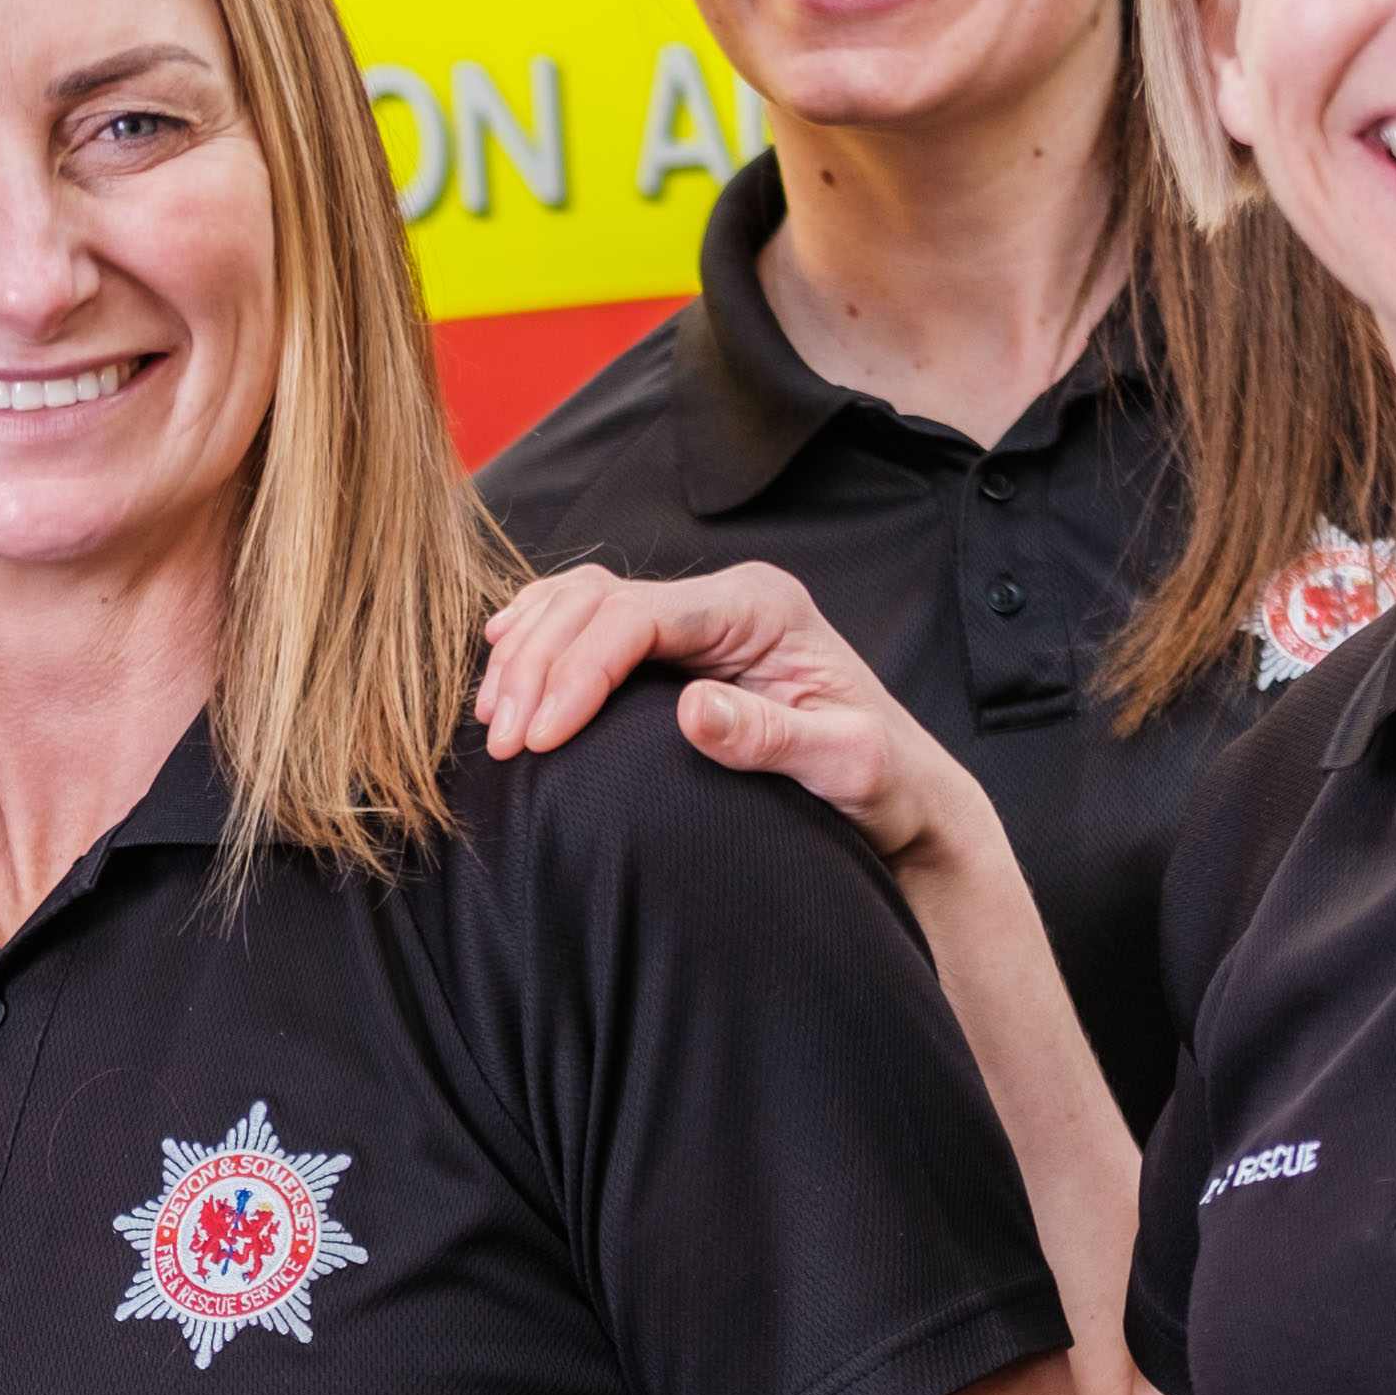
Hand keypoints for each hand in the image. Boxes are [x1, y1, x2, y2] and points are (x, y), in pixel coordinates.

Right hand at [474, 564, 989, 871]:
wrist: (900, 796)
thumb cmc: (879, 786)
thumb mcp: (842, 765)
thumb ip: (771, 736)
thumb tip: (693, 709)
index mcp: (760, 608)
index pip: (638, 617)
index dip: (577, 671)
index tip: (540, 739)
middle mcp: (725, 598)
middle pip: (597, 602)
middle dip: (538, 667)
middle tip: (505, 743)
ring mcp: (698, 616)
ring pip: (582, 601)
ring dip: (527, 655)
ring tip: (496, 722)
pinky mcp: (679, 645)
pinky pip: (589, 619)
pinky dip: (539, 639)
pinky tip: (503, 668)